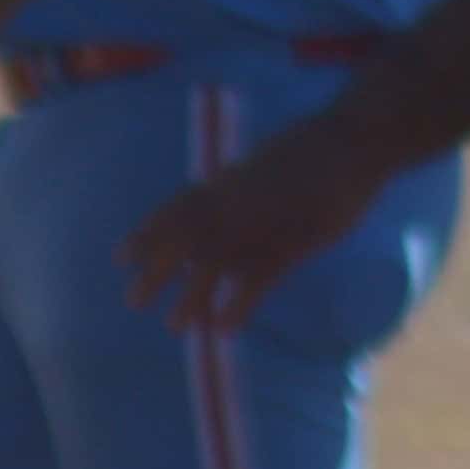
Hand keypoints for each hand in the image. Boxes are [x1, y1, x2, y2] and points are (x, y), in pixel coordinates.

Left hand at [122, 115, 378, 330]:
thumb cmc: (310, 149)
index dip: (147, 234)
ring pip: (215, 262)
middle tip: (133, 301)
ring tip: (174, 325)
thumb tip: (217, 203)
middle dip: (157, 270)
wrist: (349, 141)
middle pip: (184, 239)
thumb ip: (237, 188)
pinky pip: (259, 277)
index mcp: (226, 182)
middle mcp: (234, 202)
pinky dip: (240, 303)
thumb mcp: (262, 165)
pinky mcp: (293, 240)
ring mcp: (261, 221)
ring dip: (192, 294)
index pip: (176, 210)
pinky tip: (224, 327)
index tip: (120, 257)